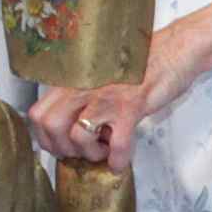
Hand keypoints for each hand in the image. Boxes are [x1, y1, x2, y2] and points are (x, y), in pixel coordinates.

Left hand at [32, 70, 159, 168]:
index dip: (46, 137)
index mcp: (74, 79)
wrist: (173, 50)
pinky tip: (121, 160)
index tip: (61, 145)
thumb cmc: (138, 66)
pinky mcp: (131, 107)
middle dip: (63, 148)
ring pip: (78, 135)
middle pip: (50, 125)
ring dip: (90, 153)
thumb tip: (71, 127)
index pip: (38, 113)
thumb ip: (80, 96)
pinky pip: (118, 145)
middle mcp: (84, 86)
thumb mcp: (99, 77)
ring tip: (104, 151)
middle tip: (81, 151)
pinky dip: (118, 160)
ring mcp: (107, 96)